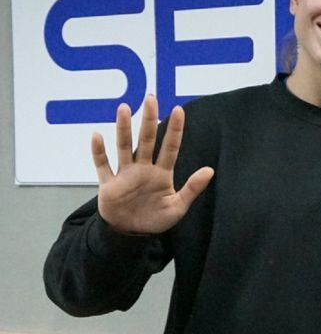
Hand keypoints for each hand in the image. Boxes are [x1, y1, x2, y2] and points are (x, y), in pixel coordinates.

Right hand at [93, 95, 214, 235]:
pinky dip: (99, 152)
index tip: (178, 110)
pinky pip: (102, 166)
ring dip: (123, 129)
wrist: (131, 235)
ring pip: (124, 147)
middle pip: (146, 140)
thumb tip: (210, 170)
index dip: (174, 129)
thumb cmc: (156, 219)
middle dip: (149, 120)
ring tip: (123, 108)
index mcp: (162, 173)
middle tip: (151, 99)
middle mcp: (143, 169)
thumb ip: (192, 188)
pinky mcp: (109, 185)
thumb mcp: (178, 207)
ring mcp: (125, 175)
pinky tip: (97, 136)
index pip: (170, 147)